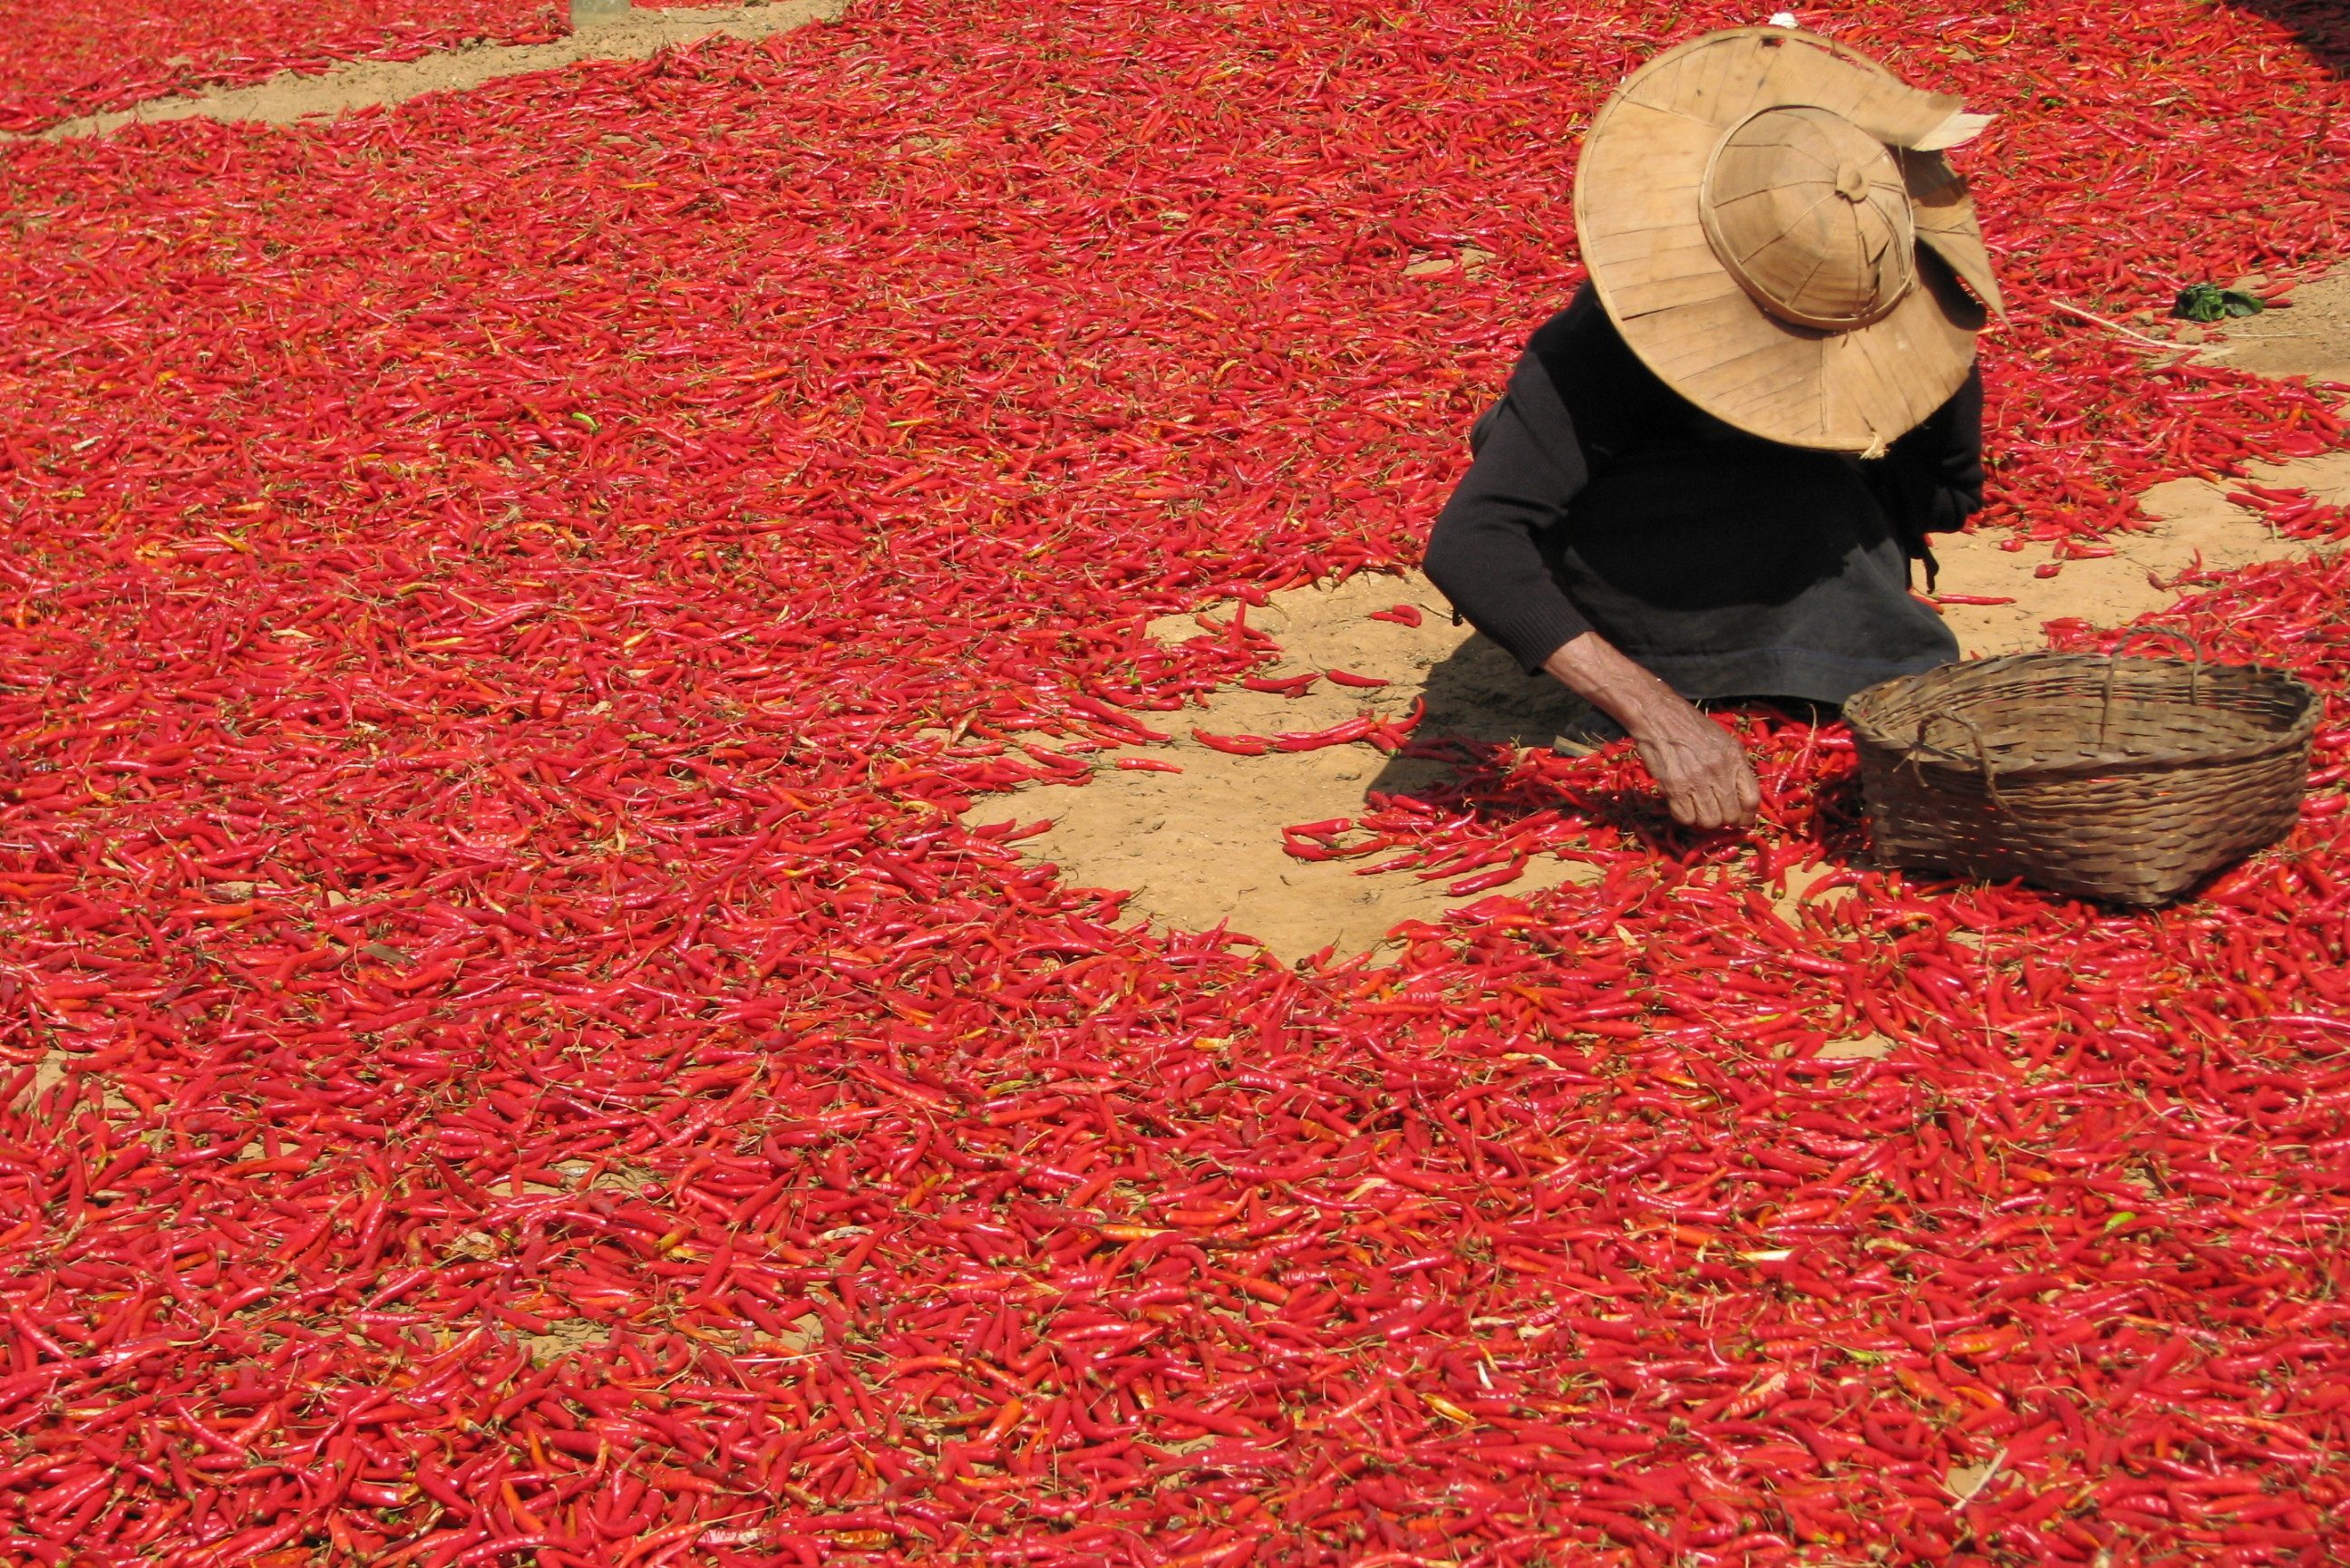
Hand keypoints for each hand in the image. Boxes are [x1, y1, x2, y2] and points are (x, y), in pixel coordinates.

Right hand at [1623, 697, 1759, 830]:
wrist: (1659, 716)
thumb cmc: (1692, 727)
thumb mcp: (1724, 741)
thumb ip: (1736, 768)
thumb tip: (1742, 799)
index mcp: (1734, 758)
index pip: (1751, 800)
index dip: (1747, 814)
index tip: (1741, 817)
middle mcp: (1718, 771)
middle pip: (1731, 815)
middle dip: (1725, 819)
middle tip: (1717, 812)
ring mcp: (1695, 780)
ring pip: (1709, 821)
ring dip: (1705, 819)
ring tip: (1699, 808)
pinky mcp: (1674, 787)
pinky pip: (1685, 818)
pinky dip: (1685, 815)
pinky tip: (1683, 803)